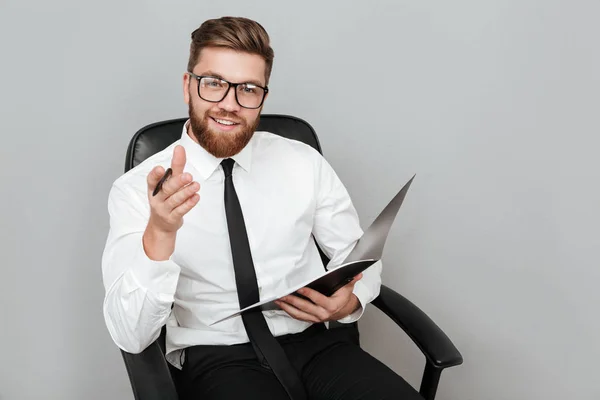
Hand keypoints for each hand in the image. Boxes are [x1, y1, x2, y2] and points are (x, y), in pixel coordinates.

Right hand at [143, 145, 199, 259]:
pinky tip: (196, 197)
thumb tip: (180, 148)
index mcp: (154, 188)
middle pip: (166, 189)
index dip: (155, 174)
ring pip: (175, 200)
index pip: (151, 180)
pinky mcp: (172, 218)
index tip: (160, 168)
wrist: (161, 225)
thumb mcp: (168, 183)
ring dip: (186, 192)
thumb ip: (176, 166)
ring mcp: (164, 209)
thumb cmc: (165, 199)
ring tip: (196, 185)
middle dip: (177, 182)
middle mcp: (157, 198)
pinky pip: (180, 211)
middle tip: (188, 176)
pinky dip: (189, 204)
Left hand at [274, 273, 362, 322]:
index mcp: (331, 306)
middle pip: (305, 307)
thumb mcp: (348, 288)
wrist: (344, 311)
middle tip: (284, 295)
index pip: (318, 299)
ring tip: (279, 300)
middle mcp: (322, 313)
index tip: (300, 288)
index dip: (308, 294)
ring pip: (299, 314)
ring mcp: (316, 318)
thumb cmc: (343, 298)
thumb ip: (351, 280)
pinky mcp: (311, 319)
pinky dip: (290, 311)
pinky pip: (298, 316)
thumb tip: (357, 274)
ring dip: (288, 307)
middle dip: (293, 300)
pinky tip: (283, 306)